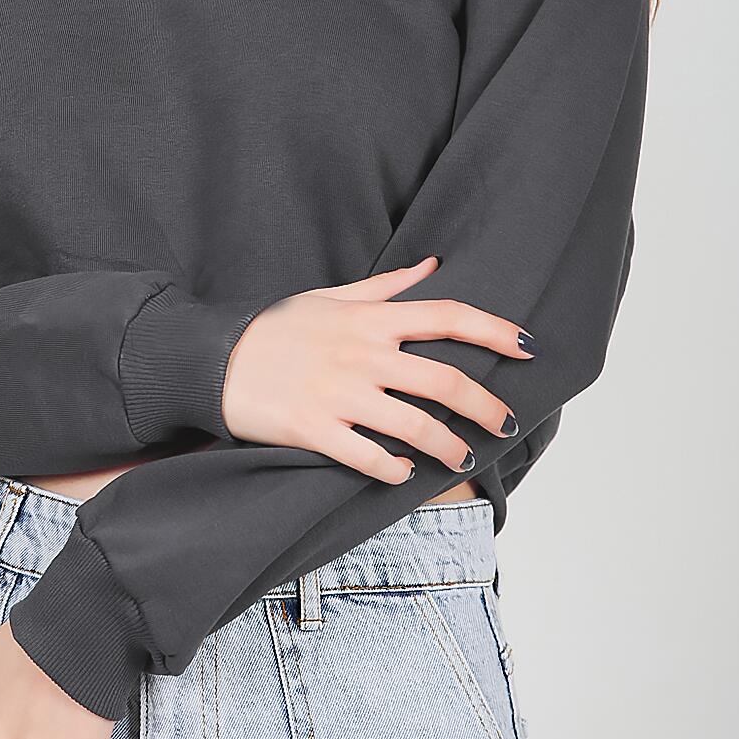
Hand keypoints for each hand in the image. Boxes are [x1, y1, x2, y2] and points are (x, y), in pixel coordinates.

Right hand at [220, 257, 535, 481]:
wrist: (211, 359)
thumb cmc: (274, 328)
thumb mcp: (328, 297)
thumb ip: (386, 287)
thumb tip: (434, 265)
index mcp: (369, 319)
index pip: (446, 315)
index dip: (494, 330)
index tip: (527, 347)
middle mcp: (361, 355)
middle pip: (444, 380)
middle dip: (486, 405)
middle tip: (503, 423)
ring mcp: (339, 394)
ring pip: (415, 427)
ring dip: (449, 447)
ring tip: (464, 459)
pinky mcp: (314, 430)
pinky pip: (369, 457)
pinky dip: (395, 470)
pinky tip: (404, 473)